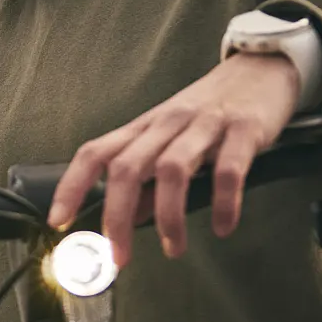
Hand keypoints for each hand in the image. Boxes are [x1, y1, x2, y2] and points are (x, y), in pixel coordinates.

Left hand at [47, 52, 301, 265]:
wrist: (263, 66)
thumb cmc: (213, 107)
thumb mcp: (174, 138)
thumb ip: (151, 180)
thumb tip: (132, 219)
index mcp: (145, 127)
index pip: (96, 153)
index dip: (72, 185)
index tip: (59, 221)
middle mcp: (168, 123)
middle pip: (128, 167)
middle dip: (117, 216)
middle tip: (119, 256)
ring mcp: (205, 125)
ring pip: (171, 170)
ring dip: (168, 216)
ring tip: (173, 248)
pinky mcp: (243, 130)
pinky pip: (228, 170)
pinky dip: (223, 203)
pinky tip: (223, 227)